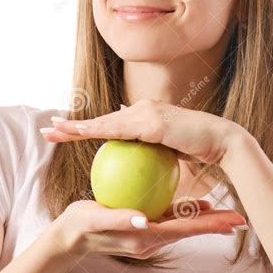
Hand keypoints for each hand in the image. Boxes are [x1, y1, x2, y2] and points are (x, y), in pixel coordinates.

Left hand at [41, 99, 248, 163]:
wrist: (223, 143)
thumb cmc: (201, 151)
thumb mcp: (173, 153)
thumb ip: (155, 154)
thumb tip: (143, 164)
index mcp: (147, 115)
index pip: (112, 124)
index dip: (90, 128)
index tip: (70, 133)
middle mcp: (144, 108)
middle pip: (102, 120)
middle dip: (73, 125)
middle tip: (49, 128)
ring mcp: (146, 112)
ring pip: (104, 122)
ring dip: (76, 126)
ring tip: (52, 130)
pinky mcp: (151, 121)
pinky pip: (116, 129)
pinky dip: (94, 131)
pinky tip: (76, 134)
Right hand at [53, 199, 247, 259]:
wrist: (71, 236)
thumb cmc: (82, 225)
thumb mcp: (96, 219)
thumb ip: (119, 219)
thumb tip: (142, 219)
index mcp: (145, 237)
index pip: (184, 230)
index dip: (208, 225)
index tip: (231, 222)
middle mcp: (151, 238)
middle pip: (190, 230)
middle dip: (214, 225)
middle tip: (239, 217)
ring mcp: (149, 235)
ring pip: (184, 226)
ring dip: (205, 221)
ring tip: (225, 212)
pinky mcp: (145, 227)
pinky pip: (171, 221)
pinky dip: (187, 215)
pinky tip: (196, 203)